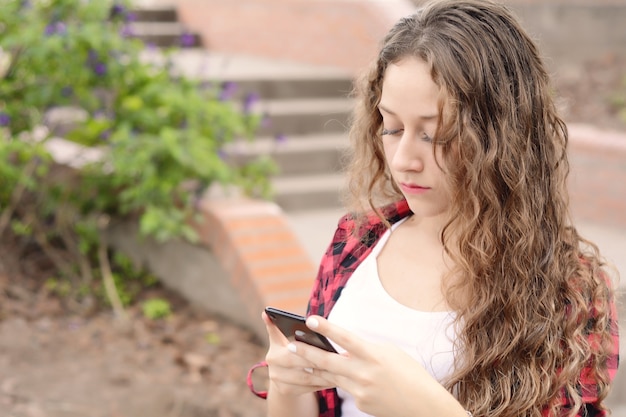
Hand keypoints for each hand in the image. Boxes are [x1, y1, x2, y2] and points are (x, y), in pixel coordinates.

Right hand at [262, 311, 334, 396]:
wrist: (288, 378)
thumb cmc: (298, 352)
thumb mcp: (295, 340)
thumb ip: (297, 330)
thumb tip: (308, 320)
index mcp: (275, 344)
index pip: (274, 332)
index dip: (272, 324)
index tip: (271, 314)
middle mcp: (272, 360)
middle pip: (294, 358)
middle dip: (315, 359)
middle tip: (332, 357)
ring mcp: (276, 377)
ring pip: (304, 376)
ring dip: (323, 374)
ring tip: (340, 370)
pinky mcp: (284, 390)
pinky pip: (307, 388)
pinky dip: (322, 384)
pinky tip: (335, 380)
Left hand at [288, 315, 465, 416]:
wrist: (424, 405)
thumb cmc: (410, 373)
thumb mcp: (390, 353)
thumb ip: (366, 349)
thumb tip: (346, 349)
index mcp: (374, 355)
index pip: (345, 338)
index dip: (326, 328)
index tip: (309, 319)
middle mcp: (364, 373)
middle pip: (329, 361)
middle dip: (307, 352)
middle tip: (291, 345)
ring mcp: (361, 391)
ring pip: (332, 376)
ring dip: (315, 367)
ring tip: (300, 359)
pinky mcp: (361, 403)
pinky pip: (347, 389)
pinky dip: (343, 381)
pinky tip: (339, 376)